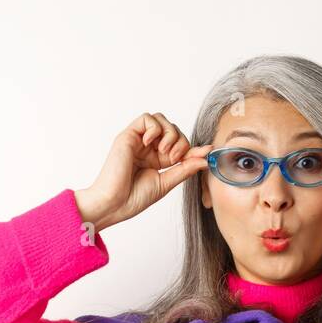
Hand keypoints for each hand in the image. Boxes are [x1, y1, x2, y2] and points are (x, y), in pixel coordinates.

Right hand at [74, 113, 211, 231]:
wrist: (114, 204)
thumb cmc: (134, 198)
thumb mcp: (167, 183)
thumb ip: (185, 169)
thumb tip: (205, 158)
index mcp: (157, 159)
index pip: (180, 145)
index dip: (193, 148)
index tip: (206, 152)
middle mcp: (148, 148)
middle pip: (173, 129)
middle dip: (181, 142)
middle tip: (175, 159)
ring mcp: (138, 141)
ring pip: (161, 120)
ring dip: (170, 134)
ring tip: (165, 152)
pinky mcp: (128, 136)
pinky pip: (146, 118)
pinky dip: (154, 128)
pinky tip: (151, 144)